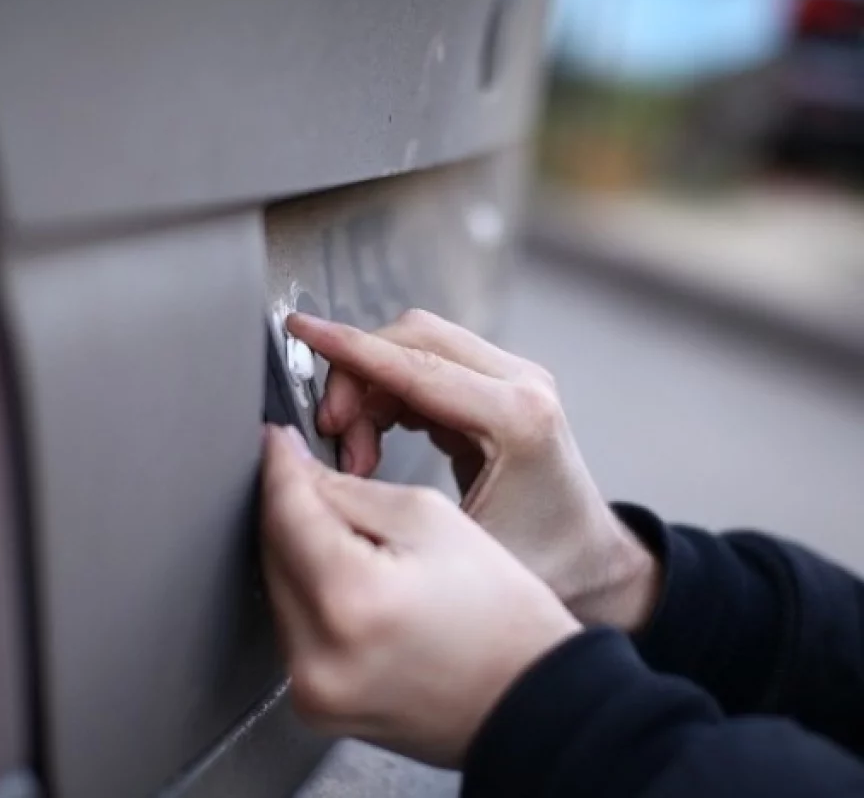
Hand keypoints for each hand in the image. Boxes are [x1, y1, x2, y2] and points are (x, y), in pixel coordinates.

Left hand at [261, 425, 579, 767]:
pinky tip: (357, 588)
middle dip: (291, 508)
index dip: (279, 464)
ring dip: (300, 552)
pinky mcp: (316, 705)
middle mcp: (319, 654)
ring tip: (362, 548)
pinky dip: (312, 596)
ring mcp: (313, 689)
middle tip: (324, 485)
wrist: (531, 699)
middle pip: (270, 550)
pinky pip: (293, 629)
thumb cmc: (503, 618)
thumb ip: (349, 489)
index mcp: (351, 599)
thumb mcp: (430, 519)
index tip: (278, 441)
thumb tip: (296, 473)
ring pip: (277, 588)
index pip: (284, 510)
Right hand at [286, 309, 659, 631]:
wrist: (594, 565)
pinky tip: (376, 442)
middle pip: (412, 337)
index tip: (302, 330)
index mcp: (519, 418)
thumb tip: (315, 475)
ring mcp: (514, 380)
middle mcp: (521, 384)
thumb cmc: (543, 565)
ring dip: (370, 389)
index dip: (349, 348)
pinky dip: (388, 395)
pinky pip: (427, 366)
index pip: (415, 364)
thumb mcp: (457, 544)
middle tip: (334, 438)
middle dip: (355, 375)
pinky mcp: (500, 388)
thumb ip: (386, 506)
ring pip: (415, 347)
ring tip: (358, 455)